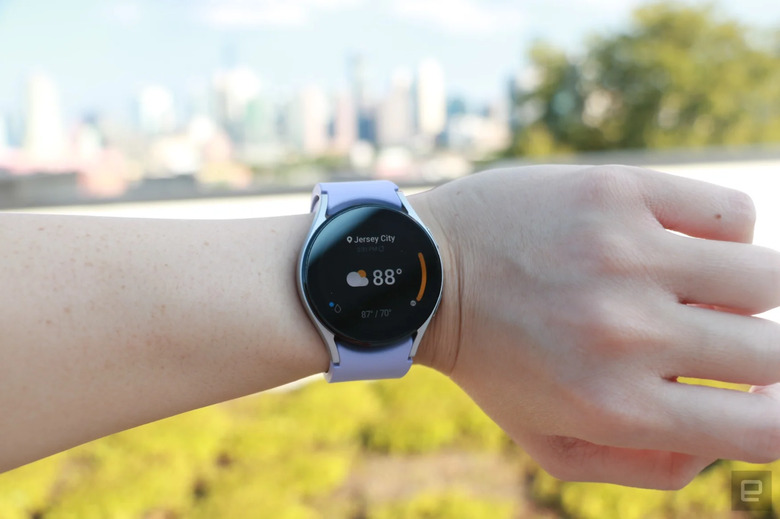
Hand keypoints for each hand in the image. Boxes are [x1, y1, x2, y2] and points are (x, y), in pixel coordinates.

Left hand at [414, 165, 779, 488]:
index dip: (774, 415)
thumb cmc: (494, 363)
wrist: (427, 274)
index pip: (765, 428)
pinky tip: (674, 244)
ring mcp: (626, 255)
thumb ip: (650, 466)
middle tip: (704, 337)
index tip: (754, 397)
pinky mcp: (617, 192)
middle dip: (755, 353)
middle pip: (774, 350)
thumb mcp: (552, 443)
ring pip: (764, 276)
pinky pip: (730, 214)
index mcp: (616, 407)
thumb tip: (734, 435)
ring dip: (742, 292)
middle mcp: (629, 333)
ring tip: (690, 289)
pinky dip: (721, 234)